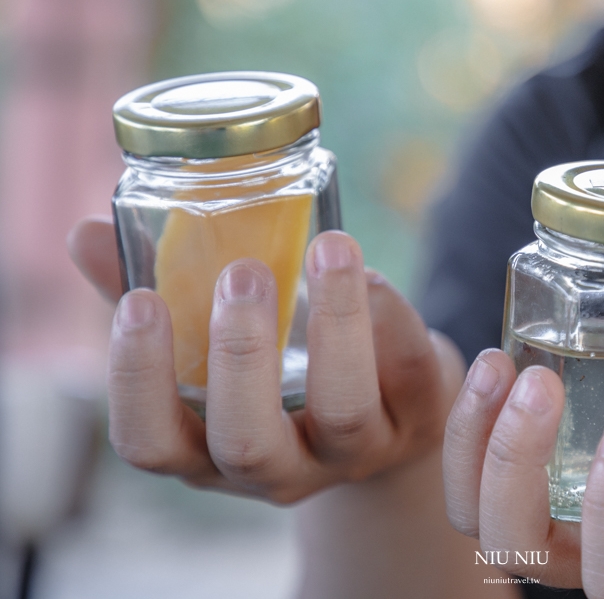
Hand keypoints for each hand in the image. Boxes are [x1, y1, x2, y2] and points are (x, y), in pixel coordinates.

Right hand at [68, 216, 463, 502]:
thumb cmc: (285, 370)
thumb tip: (87, 232)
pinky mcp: (420, 420)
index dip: (139, 384)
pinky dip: (393, 320)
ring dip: (334, 324)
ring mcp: (355, 452)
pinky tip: (374, 273)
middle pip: (249, 442)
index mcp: (211, 451)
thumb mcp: (221, 346)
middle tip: (241, 273)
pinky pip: (410, 377)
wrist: (393, 409)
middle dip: (241, 356)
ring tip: (328, 247)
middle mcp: (280, 467)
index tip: (141, 304)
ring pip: (344, 410)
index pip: (153, 444)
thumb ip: (161, 292)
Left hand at [442, 329, 603, 597]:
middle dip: (515, 470)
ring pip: (482, 518)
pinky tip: (496, 361)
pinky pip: (478, 473)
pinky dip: (471, 424)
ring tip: (500, 366)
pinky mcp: (549, 480)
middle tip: (543, 384)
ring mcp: (569, 522)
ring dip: (477, 445)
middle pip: (524, 550)